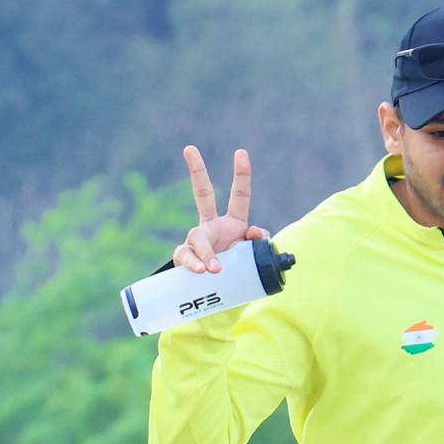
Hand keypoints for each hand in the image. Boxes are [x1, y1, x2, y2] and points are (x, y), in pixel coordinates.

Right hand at [175, 145, 261, 273]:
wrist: (215, 295)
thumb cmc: (236, 274)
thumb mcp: (253, 259)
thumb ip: (259, 245)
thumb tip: (255, 233)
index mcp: (233, 224)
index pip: (239, 196)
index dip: (241, 175)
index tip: (241, 153)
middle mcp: (212, 226)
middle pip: (202, 194)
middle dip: (197, 171)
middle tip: (190, 149)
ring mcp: (196, 241)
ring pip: (198, 237)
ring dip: (207, 253)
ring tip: (215, 269)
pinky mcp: (184, 257)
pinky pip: (186, 256)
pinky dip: (195, 263)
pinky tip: (202, 271)